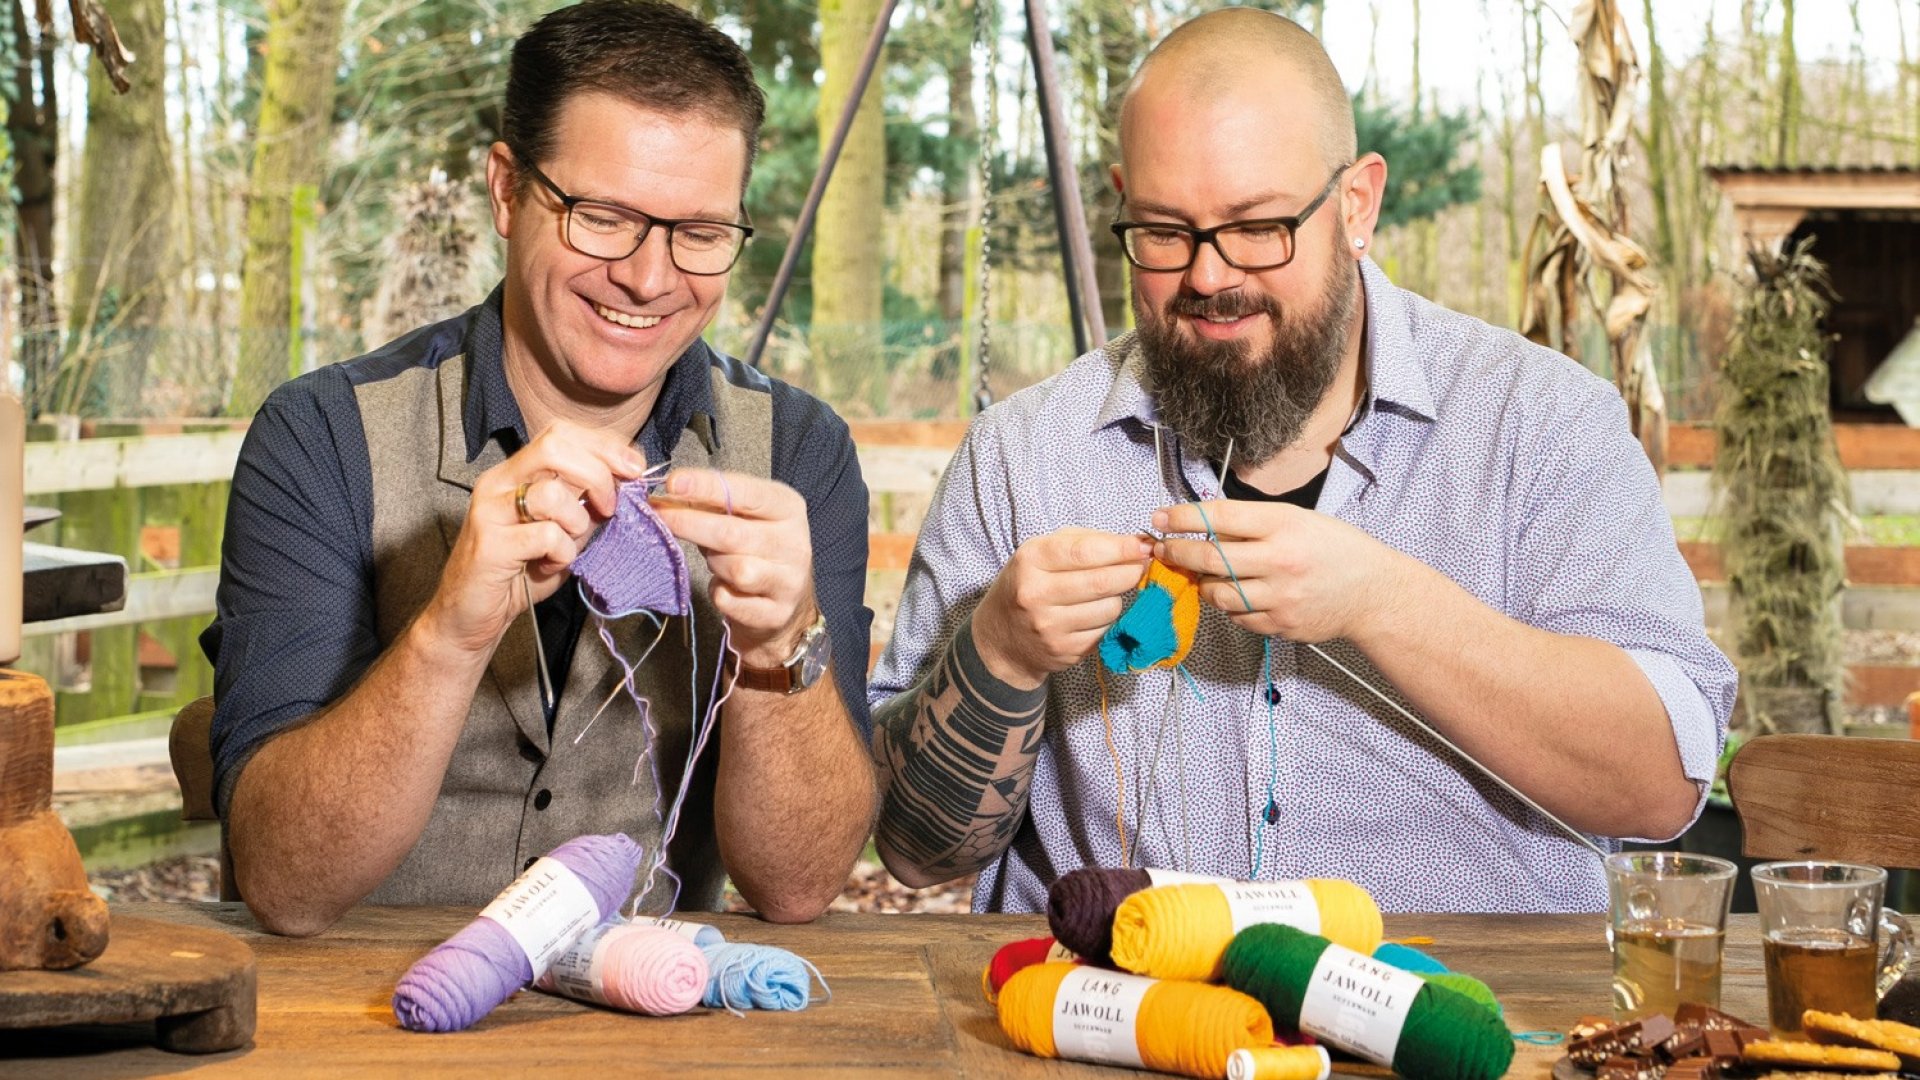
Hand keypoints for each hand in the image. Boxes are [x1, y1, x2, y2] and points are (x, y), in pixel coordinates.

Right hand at [422, 421, 648, 655]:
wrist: (470, 616)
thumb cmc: (520, 573)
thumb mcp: (563, 532)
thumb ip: (586, 505)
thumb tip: (626, 482)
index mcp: (515, 473)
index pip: (560, 434)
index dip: (603, 445)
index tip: (634, 468)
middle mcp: (498, 483)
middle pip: (554, 447)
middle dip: (597, 474)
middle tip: (609, 506)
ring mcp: (489, 511)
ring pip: (552, 493)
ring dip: (576, 522)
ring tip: (567, 545)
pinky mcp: (489, 544)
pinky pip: (545, 536)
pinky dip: (562, 553)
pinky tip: (550, 564)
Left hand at [650, 469, 816, 667]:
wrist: (784, 599)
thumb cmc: (754, 548)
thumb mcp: (743, 517)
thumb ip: (712, 504)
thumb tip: (668, 496)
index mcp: (788, 508)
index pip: (745, 492)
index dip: (706, 486)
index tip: (672, 482)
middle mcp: (794, 543)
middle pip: (732, 533)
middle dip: (689, 523)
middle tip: (658, 516)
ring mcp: (789, 580)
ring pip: (735, 569)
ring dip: (714, 563)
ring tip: (715, 559)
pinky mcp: (777, 613)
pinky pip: (729, 601)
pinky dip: (719, 593)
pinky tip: (724, 587)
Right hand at [970, 528, 1153, 689]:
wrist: (1001, 638)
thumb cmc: (1028, 584)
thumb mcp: (1042, 552)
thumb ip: (1085, 541)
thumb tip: (1135, 543)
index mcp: (1030, 561)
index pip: (1084, 552)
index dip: (1120, 548)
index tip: (1143, 545)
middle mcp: (1036, 594)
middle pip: (1102, 581)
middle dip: (1130, 571)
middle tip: (1139, 565)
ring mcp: (1050, 627)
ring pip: (1110, 608)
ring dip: (1117, 597)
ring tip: (1103, 593)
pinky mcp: (1064, 651)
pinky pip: (1106, 630)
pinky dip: (1107, 620)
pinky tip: (1093, 614)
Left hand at [1151, 501, 1408, 642]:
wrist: (1373, 593)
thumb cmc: (1335, 549)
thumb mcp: (1299, 520)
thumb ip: (1254, 524)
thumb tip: (1203, 527)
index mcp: (1284, 525)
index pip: (1220, 518)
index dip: (1183, 518)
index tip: (1160, 518)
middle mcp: (1280, 561)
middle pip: (1210, 559)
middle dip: (1177, 553)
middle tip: (1161, 549)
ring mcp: (1279, 597)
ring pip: (1217, 593)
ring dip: (1202, 584)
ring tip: (1202, 574)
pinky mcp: (1279, 625)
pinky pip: (1236, 616)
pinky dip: (1228, 605)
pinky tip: (1236, 594)